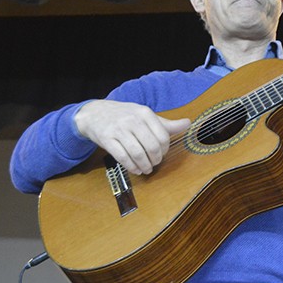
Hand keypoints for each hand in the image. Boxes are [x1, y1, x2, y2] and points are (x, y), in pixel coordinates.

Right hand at [74, 100, 190, 174]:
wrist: (94, 113)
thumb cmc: (124, 115)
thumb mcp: (145, 116)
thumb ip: (166, 123)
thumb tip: (188, 123)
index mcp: (145, 113)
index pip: (163, 136)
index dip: (165, 150)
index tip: (161, 155)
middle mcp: (133, 120)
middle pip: (152, 146)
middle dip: (155, 160)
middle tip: (154, 164)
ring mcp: (118, 129)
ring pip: (137, 153)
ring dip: (144, 165)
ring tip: (146, 169)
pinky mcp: (106, 139)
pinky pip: (122, 157)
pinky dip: (131, 167)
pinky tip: (135, 169)